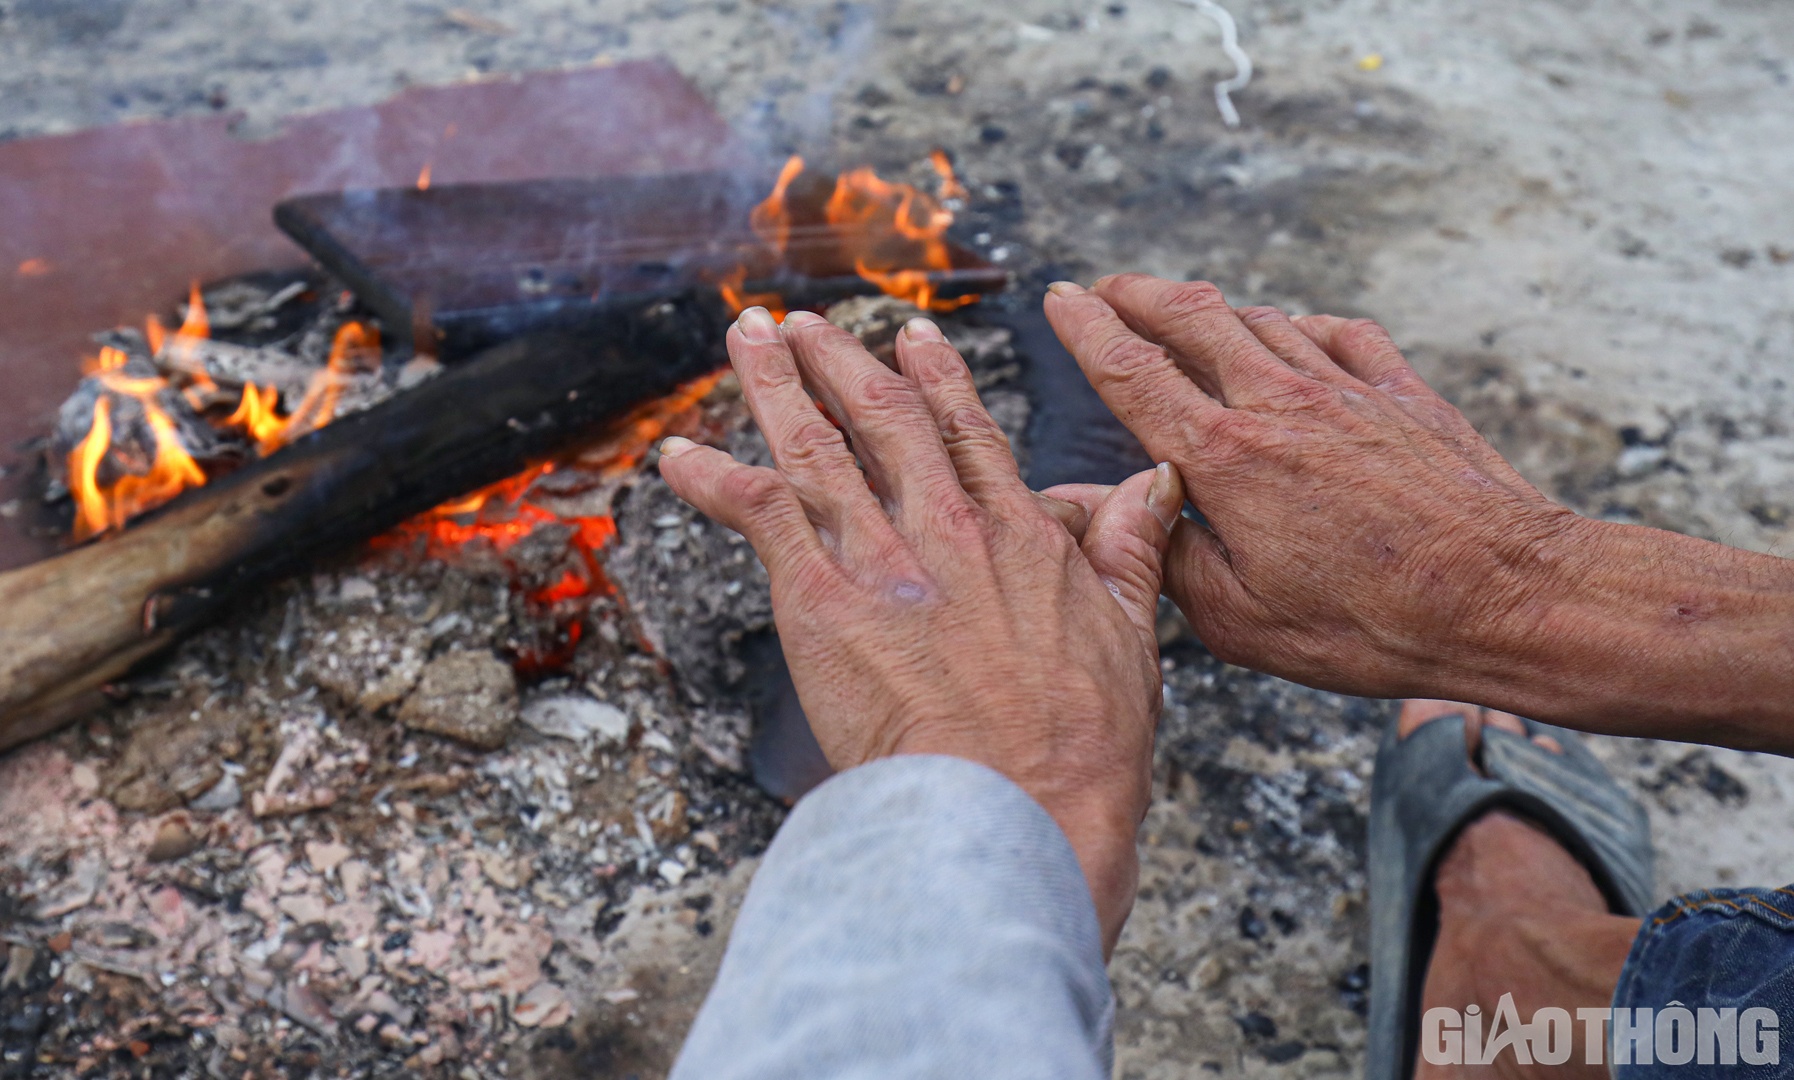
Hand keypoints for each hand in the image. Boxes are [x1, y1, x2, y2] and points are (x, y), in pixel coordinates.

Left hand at [658, 307, 1185, 948]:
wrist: (1015, 804)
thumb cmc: (1079, 748)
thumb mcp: (1133, 636)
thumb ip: (1133, 550)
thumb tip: (1157, 484)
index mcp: (1021, 536)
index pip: (969, 433)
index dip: (935, 379)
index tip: (910, 339)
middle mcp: (948, 530)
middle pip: (885, 420)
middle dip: (839, 363)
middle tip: (803, 326)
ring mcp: (883, 557)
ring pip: (817, 445)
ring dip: (774, 386)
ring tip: (747, 340)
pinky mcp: (820, 597)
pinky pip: (758, 513)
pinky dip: (714, 478)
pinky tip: (679, 457)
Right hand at [1041, 274, 1793, 746]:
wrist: (1508, 595)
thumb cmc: (1374, 623)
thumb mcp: (1241, 621)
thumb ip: (1167, 554)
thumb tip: (1113, 512)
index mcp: (1226, 458)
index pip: (1133, 372)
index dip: (1086, 329)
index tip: (1061, 298)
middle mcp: (1279, 404)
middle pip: (1191, 317)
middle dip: (1138, 292)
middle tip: (1109, 287)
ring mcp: (1346, 390)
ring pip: (1261, 318)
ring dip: (1212, 309)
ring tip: (1187, 315)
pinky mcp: (1403, 392)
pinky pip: (1338, 333)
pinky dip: (1300, 326)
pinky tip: (1294, 336)